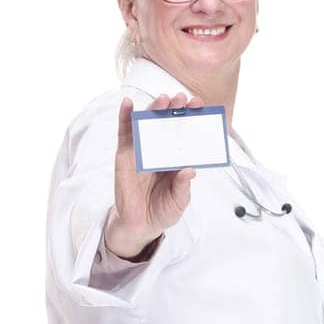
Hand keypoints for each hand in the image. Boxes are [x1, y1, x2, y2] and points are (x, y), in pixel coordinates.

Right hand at [105, 92, 201, 256]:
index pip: (186, 133)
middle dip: (175, 109)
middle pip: (167, 123)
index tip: (199, 106)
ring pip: (147, 122)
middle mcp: (161, 149)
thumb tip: (190, 171)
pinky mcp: (125, 154)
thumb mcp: (178, 202)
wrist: (140, 224)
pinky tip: (128, 103)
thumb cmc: (162, 211)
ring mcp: (142, 149)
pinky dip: (125, 116)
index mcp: (177, 158)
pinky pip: (124, 132)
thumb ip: (183, 187)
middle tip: (182, 99)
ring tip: (162, 100)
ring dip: (154, 108)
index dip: (192, 118)